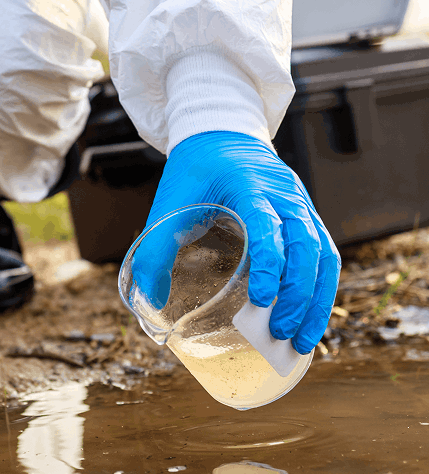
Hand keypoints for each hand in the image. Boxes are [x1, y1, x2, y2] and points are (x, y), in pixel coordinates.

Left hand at [135, 131, 339, 353]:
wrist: (222, 132)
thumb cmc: (195, 169)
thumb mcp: (169, 202)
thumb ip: (155, 247)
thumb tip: (149, 298)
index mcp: (250, 186)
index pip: (270, 226)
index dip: (269, 264)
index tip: (262, 301)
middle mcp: (285, 195)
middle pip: (307, 245)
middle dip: (298, 294)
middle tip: (279, 333)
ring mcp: (301, 205)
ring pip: (324, 254)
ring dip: (316, 301)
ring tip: (301, 342)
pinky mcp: (306, 217)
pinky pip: (324, 255)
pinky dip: (320, 290)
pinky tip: (308, 320)